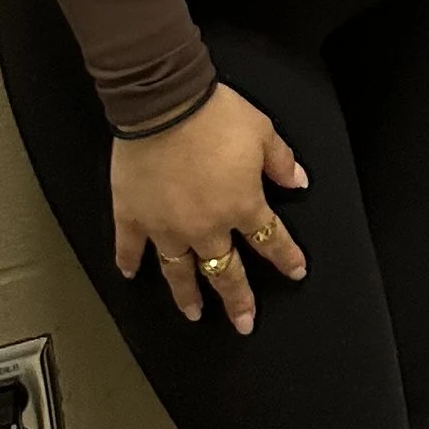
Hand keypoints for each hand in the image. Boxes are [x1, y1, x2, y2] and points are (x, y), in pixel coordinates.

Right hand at [112, 86, 308, 332]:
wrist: (164, 104)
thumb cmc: (216, 115)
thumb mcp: (263, 131)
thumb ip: (281, 161)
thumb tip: (300, 181)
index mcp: (241, 206)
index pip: (270, 239)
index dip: (286, 257)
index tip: (296, 272)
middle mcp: (205, 226)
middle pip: (224, 271)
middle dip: (237, 299)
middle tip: (244, 324)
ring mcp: (165, 227)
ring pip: (179, 272)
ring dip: (187, 296)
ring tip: (194, 314)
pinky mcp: (132, 217)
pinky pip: (129, 248)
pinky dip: (129, 262)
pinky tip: (131, 275)